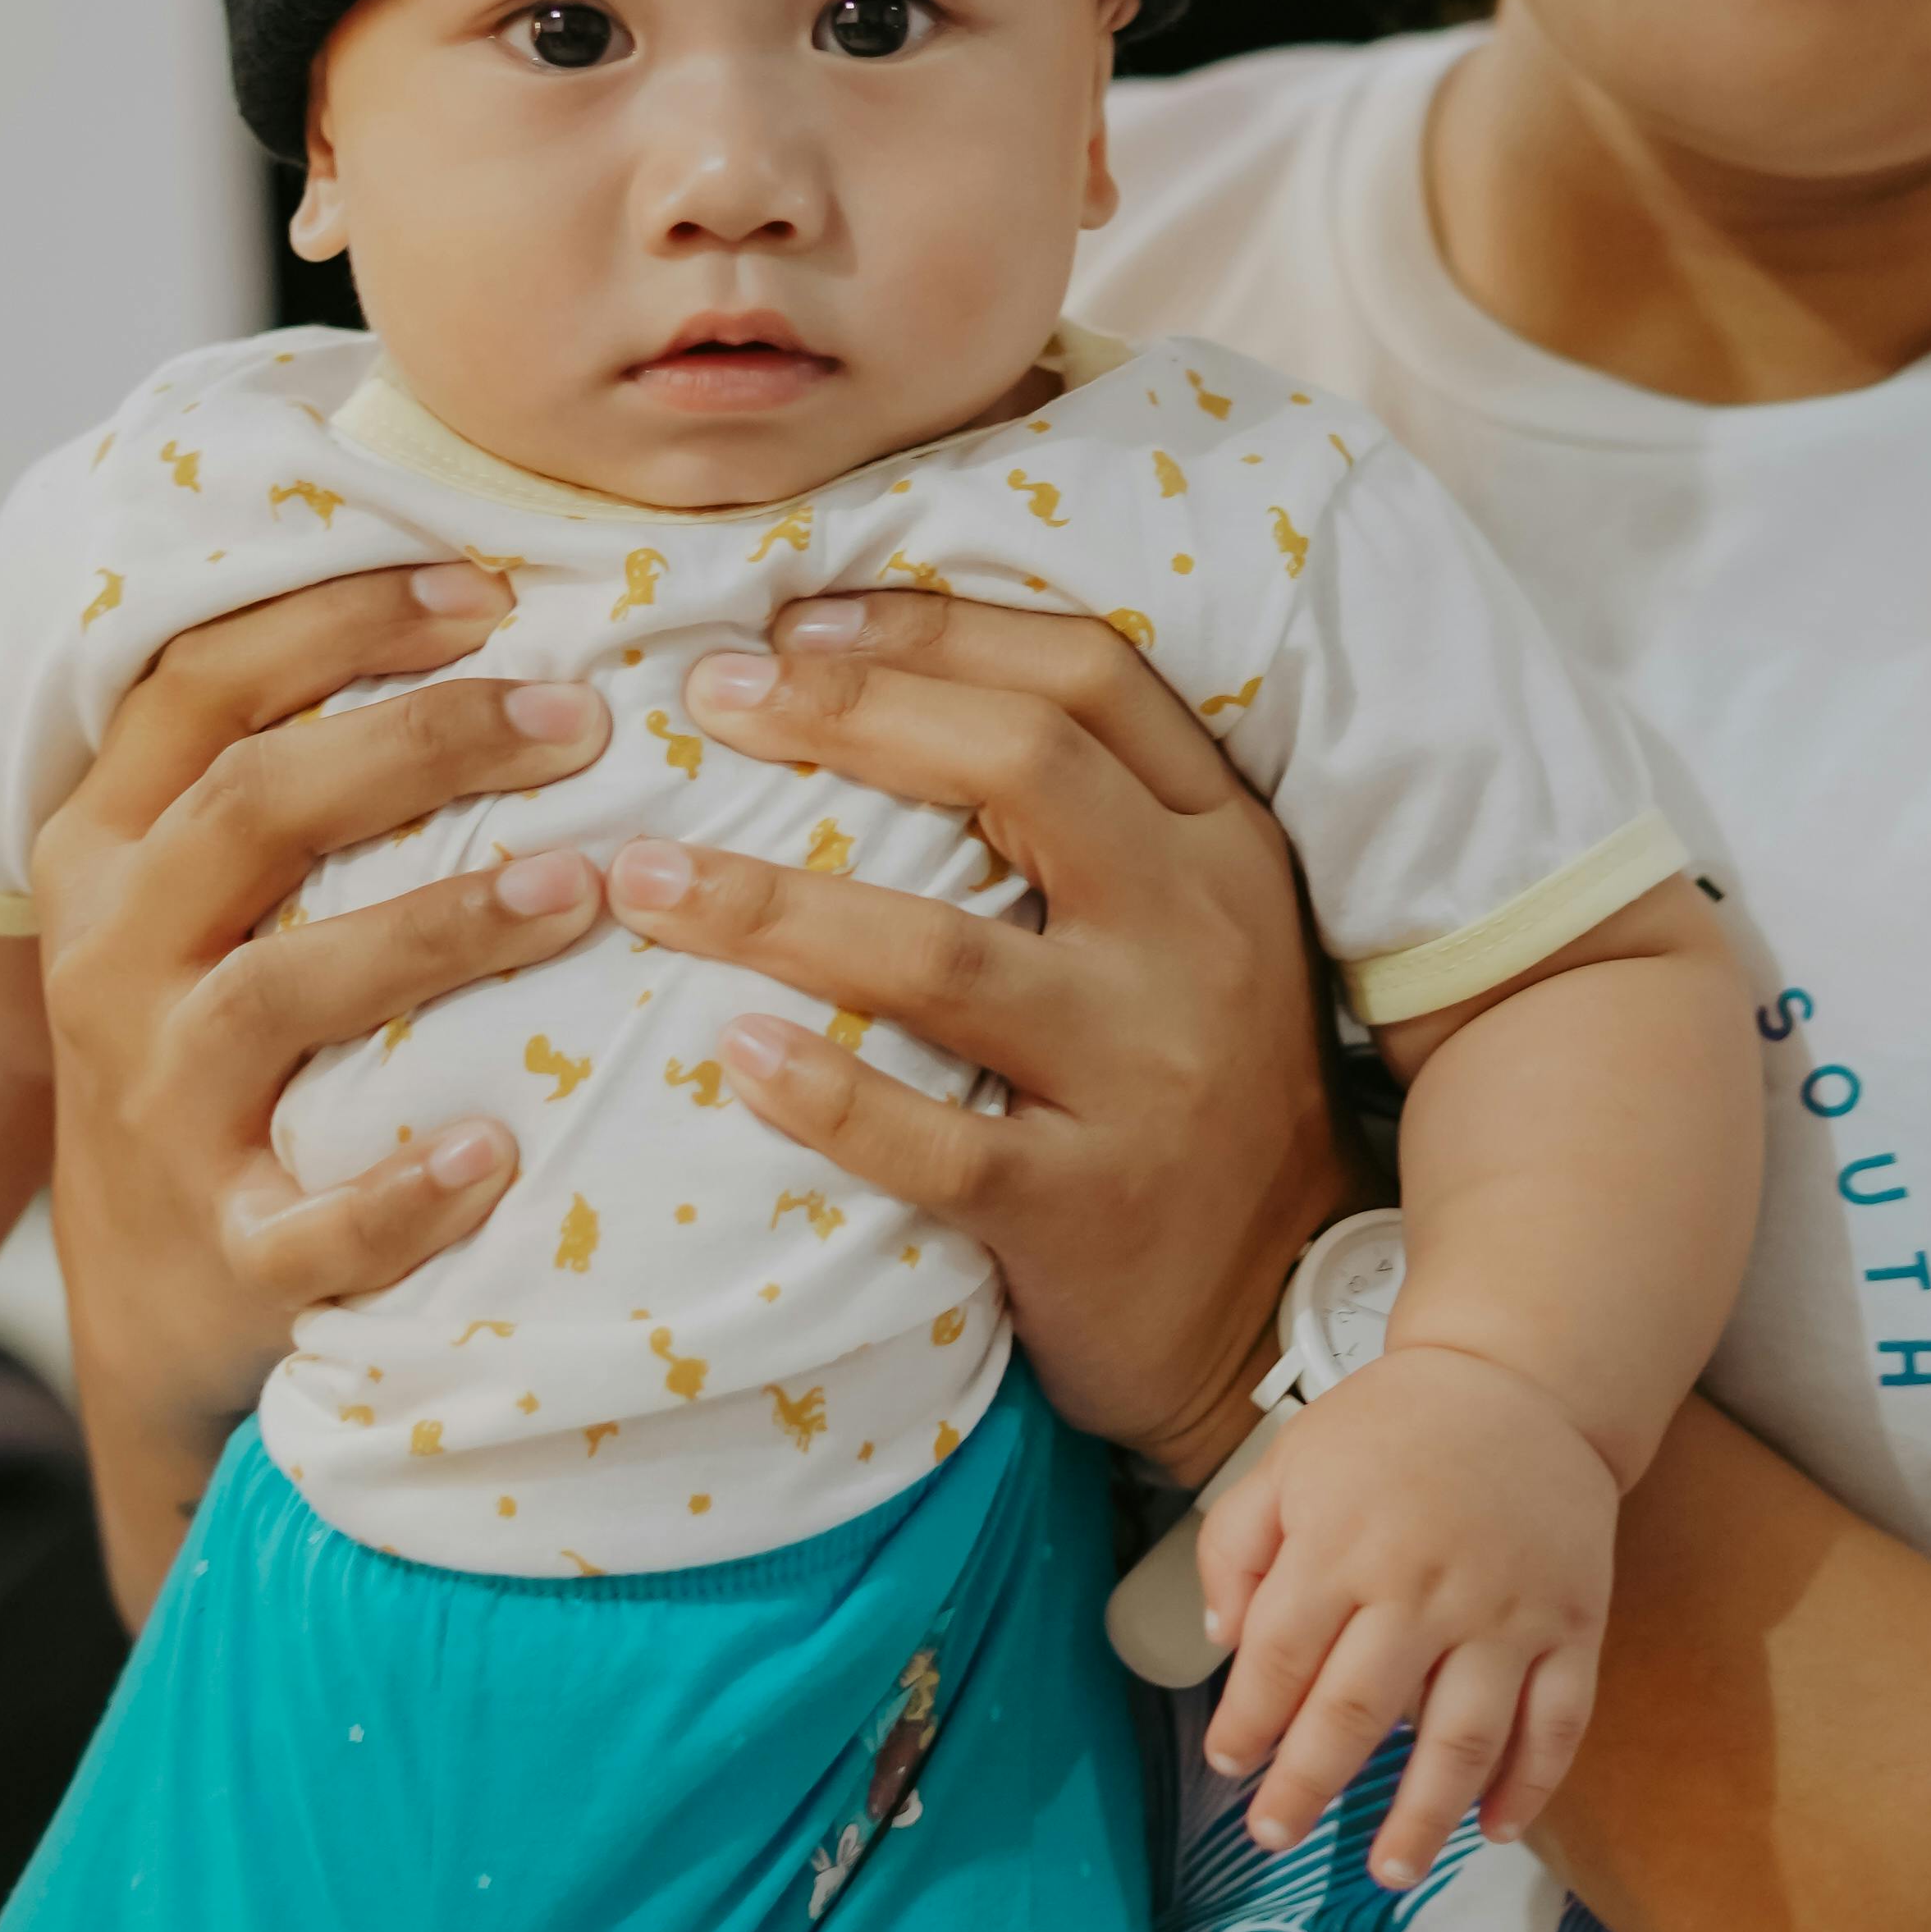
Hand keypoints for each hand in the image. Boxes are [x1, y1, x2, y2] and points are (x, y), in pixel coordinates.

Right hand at [27, 561, 617, 1595]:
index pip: (201, 687)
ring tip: (579, 886)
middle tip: (578, 720)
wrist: (150, 1296)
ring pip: (285, 991)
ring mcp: (162, 1105)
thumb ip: (287, 766)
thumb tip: (478, 591)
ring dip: (440, 928)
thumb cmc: (221, 1042)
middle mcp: (118, 959)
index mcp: (112, 848)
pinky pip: (313, 1225)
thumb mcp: (200, 895)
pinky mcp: (225, 1249)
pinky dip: (403, 1192)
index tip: (488, 590)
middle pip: (256, 806)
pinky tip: (497, 1149)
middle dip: (421, 744)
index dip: (338, 620)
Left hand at [600, 592, 1360, 1480]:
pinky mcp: (1090, 1207)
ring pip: (949, 957)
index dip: (933, 632)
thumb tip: (875, 688)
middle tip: (704, 698)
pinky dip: (827, 1096)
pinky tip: (731, 1057)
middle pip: (1022, 769)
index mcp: (1222, 845)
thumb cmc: (1197, 1091)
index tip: (793, 623)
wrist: (1283, 1309)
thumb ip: (1090, 819)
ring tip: (647, 876)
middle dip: (846, 712)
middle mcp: (1199, 937)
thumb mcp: (1196, 925)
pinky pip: (938, 1144)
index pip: (1089, 680)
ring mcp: (1150, 1073)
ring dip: (777, 907)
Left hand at [1195, 1343, 1611, 1887]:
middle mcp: (1423, 1585)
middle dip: (1308, 1785)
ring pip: (1461, 1739)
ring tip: (1388, 1871)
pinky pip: (1556, 1722)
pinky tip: (1494, 1830)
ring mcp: (1506, 1611)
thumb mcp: (1291, 1460)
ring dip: (1421, 1817)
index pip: (1279, 1657)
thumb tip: (1222, 1641)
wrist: (1521, 1381)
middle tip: (1274, 1834)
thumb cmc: (1390, 1429)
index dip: (1247, 1722)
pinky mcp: (1572, 1623)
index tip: (1228, 1763)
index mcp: (1343, 1542)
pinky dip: (1530, 1785)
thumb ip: (1235, 1545)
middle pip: (1356, 1711)